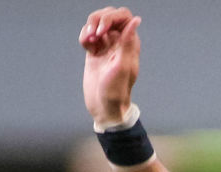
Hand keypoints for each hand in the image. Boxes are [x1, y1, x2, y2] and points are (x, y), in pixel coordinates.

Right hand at [80, 7, 141, 126]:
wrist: (104, 107)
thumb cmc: (115, 91)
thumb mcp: (121, 66)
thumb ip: (127, 42)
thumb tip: (136, 20)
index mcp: (130, 43)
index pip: (123, 16)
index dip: (111, 16)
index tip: (101, 31)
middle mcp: (119, 42)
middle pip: (108, 15)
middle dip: (98, 20)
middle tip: (94, 36)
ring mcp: (106, 46)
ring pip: (96, 23)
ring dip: (89, 27)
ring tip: (88, 42)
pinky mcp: (95, 52)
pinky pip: (88, 34)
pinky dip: (84, 36)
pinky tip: (86, 46)